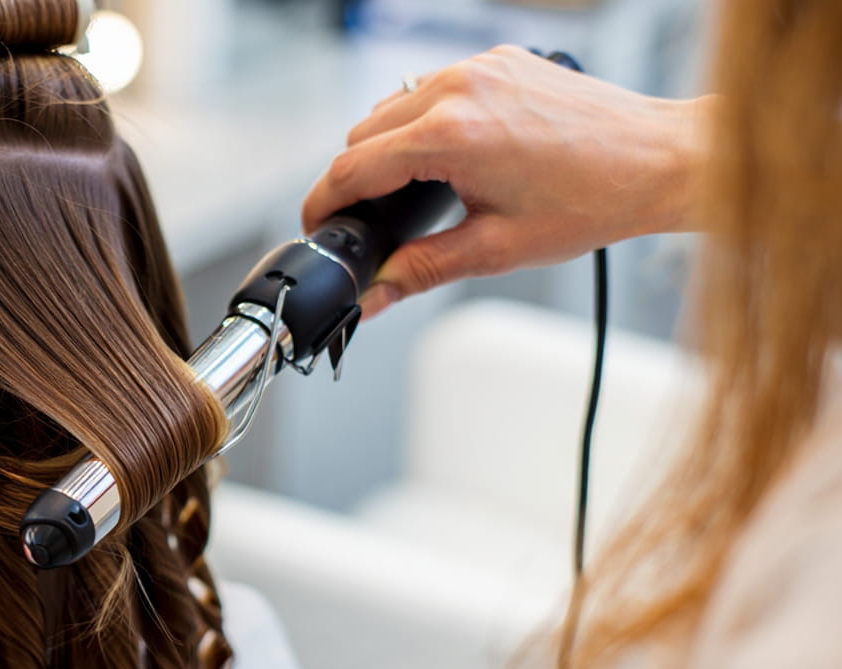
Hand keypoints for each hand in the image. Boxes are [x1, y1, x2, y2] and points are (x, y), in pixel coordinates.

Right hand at [302, 45, 712, 317]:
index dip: (323, 204)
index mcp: (451, 135)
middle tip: (369, 223)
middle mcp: (459, 88)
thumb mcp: (496, 248)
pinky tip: (449, 156)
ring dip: (388, 147)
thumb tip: (373, 298)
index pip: (352, 167)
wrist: (662, 160)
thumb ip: (420, 270)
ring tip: (411, 192)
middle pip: (363, 134)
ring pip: (394, 106)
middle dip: (355, 180)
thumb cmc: (595, 201)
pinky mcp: (500, 59)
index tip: (317, 227)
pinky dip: (426, 121)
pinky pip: (434, 87)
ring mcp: (479, 67)